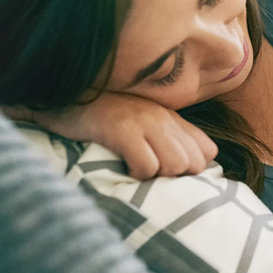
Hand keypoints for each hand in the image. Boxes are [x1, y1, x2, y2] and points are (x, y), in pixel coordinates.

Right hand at [17, 92, 218, 179]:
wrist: (65, 96)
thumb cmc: (103, 116)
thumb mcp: (143, 122)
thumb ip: (168, 139)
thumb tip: (189, 169)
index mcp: (171, 118)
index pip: (207, 152)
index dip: (191, 169)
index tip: (168, 172)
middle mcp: (163, 118)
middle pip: (194, 163)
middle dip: (175, 176)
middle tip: (150, 171)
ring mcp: (144, 122)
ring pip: (175, 165)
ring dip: (157, 176)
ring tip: (136, 168)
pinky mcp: (122, 130)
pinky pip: (147, 165)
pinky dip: (137, 174)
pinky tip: (123, 167)